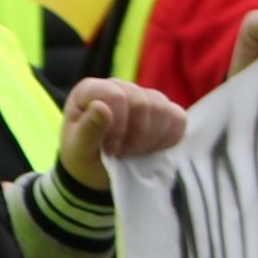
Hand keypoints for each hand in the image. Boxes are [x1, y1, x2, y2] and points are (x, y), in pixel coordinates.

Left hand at [56, 77, 185, 190]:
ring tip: (131, 152)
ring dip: (149, 140)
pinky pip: (178, 119)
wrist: (98, 171)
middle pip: (143, 103)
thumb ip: (88, 130)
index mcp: (91, 90)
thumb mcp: (79, 150)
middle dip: (134, 137)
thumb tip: (100, 107)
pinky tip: (149, 149)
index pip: (116, 96)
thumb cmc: (83, 157)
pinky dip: (167, 139)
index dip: (117, 127)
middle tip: (121, 153)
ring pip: (163, 110)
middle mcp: (118, 86)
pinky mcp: (163, 109)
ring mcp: (143, 95)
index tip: (110, 150)